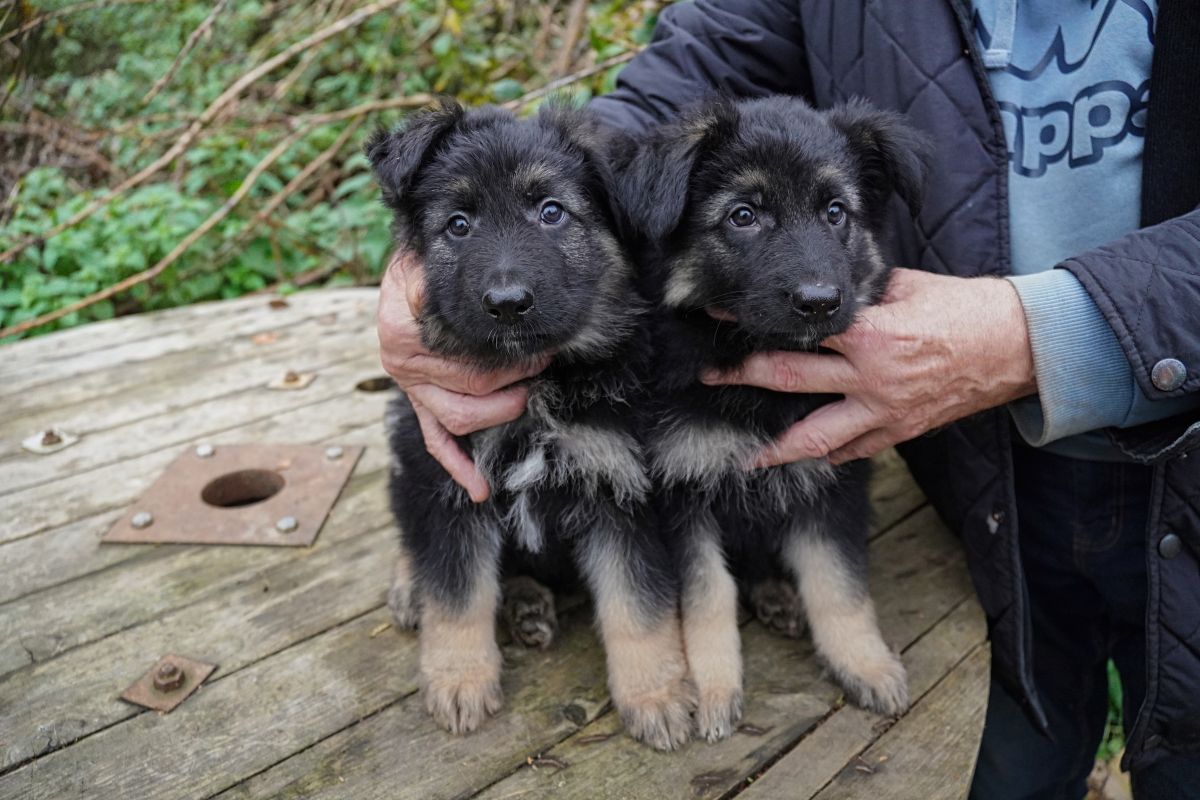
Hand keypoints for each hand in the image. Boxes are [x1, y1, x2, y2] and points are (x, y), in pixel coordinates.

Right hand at [377, 251, 549, 501]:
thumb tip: (469, 292)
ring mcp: (411, 389)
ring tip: (526, 397)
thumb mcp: (427, 261)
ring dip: (500, 412)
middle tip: (542, 362)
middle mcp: (403, 365)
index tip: (539, 346)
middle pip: (471, 389)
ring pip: (460, 419)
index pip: (467, 358)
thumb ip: (443, 275)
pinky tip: (480, 487)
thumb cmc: (426, 263)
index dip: (511, 357)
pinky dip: (458, 466)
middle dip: (515, 380)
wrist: (406, 268)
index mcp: (403, 332)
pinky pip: (436, 441)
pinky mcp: (419, 403)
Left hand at [702, 268, 1036, 465]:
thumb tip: (827, 283)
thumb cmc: (966, 307)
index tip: (720, 317)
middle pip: (789, 379)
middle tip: (710, 379)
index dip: (756, 324)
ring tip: (749, 457)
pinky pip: (854, 451)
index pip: (797, 328)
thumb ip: (863, 290)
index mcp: (868, 333)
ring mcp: (884, 410)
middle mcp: (869, 376)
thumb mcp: (908, 286)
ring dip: (778, 449)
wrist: (1018, 346)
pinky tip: (806, 456)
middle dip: (744, 378)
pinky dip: (828, 454)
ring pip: (816, 438)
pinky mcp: (901, 432)